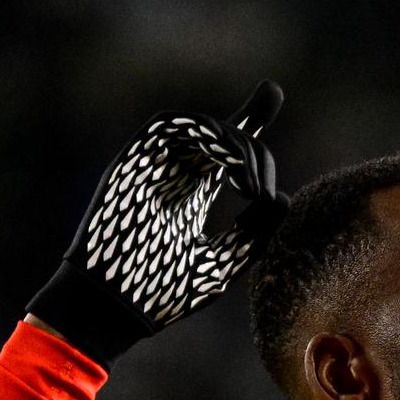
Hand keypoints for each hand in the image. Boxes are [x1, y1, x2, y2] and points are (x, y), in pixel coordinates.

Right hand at [25, 80, 288, 364]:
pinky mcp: (135, 161)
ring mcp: (155, 166)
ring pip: (202, 127)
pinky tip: (229, 166)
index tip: (272, 93)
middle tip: (262, 194)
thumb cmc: (165, 295)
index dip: (249, 118)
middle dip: (255, 152)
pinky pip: (172, 125)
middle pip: (221, 133)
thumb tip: (281, 197)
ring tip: (250, 185)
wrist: (119, 307)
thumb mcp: (223, 263)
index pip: (225, 150)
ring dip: (235, 145)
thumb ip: (255, 231)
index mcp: (192, 194)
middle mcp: (175, 174)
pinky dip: (207, 134)